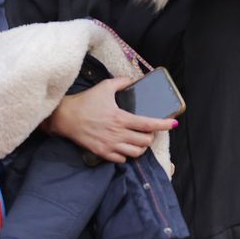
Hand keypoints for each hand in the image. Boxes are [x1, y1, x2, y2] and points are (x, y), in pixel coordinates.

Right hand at [42, 77, 176, 162]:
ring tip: (139, 139)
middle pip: (145, 141)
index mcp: (121, 118)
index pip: (148, 124)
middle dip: (151, 136)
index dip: (164, 125)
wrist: (65, 117)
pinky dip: (127, 154)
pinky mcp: (102, 153)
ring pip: (136, 153)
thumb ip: (122, 82)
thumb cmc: (86, 101)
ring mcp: (110, 145)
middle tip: (148, 130)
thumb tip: (133, 79)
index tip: (173, 123)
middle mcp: (118, 134)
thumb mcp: (105, 87)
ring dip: (141, 147)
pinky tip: (125, 146)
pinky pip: (122, 159)